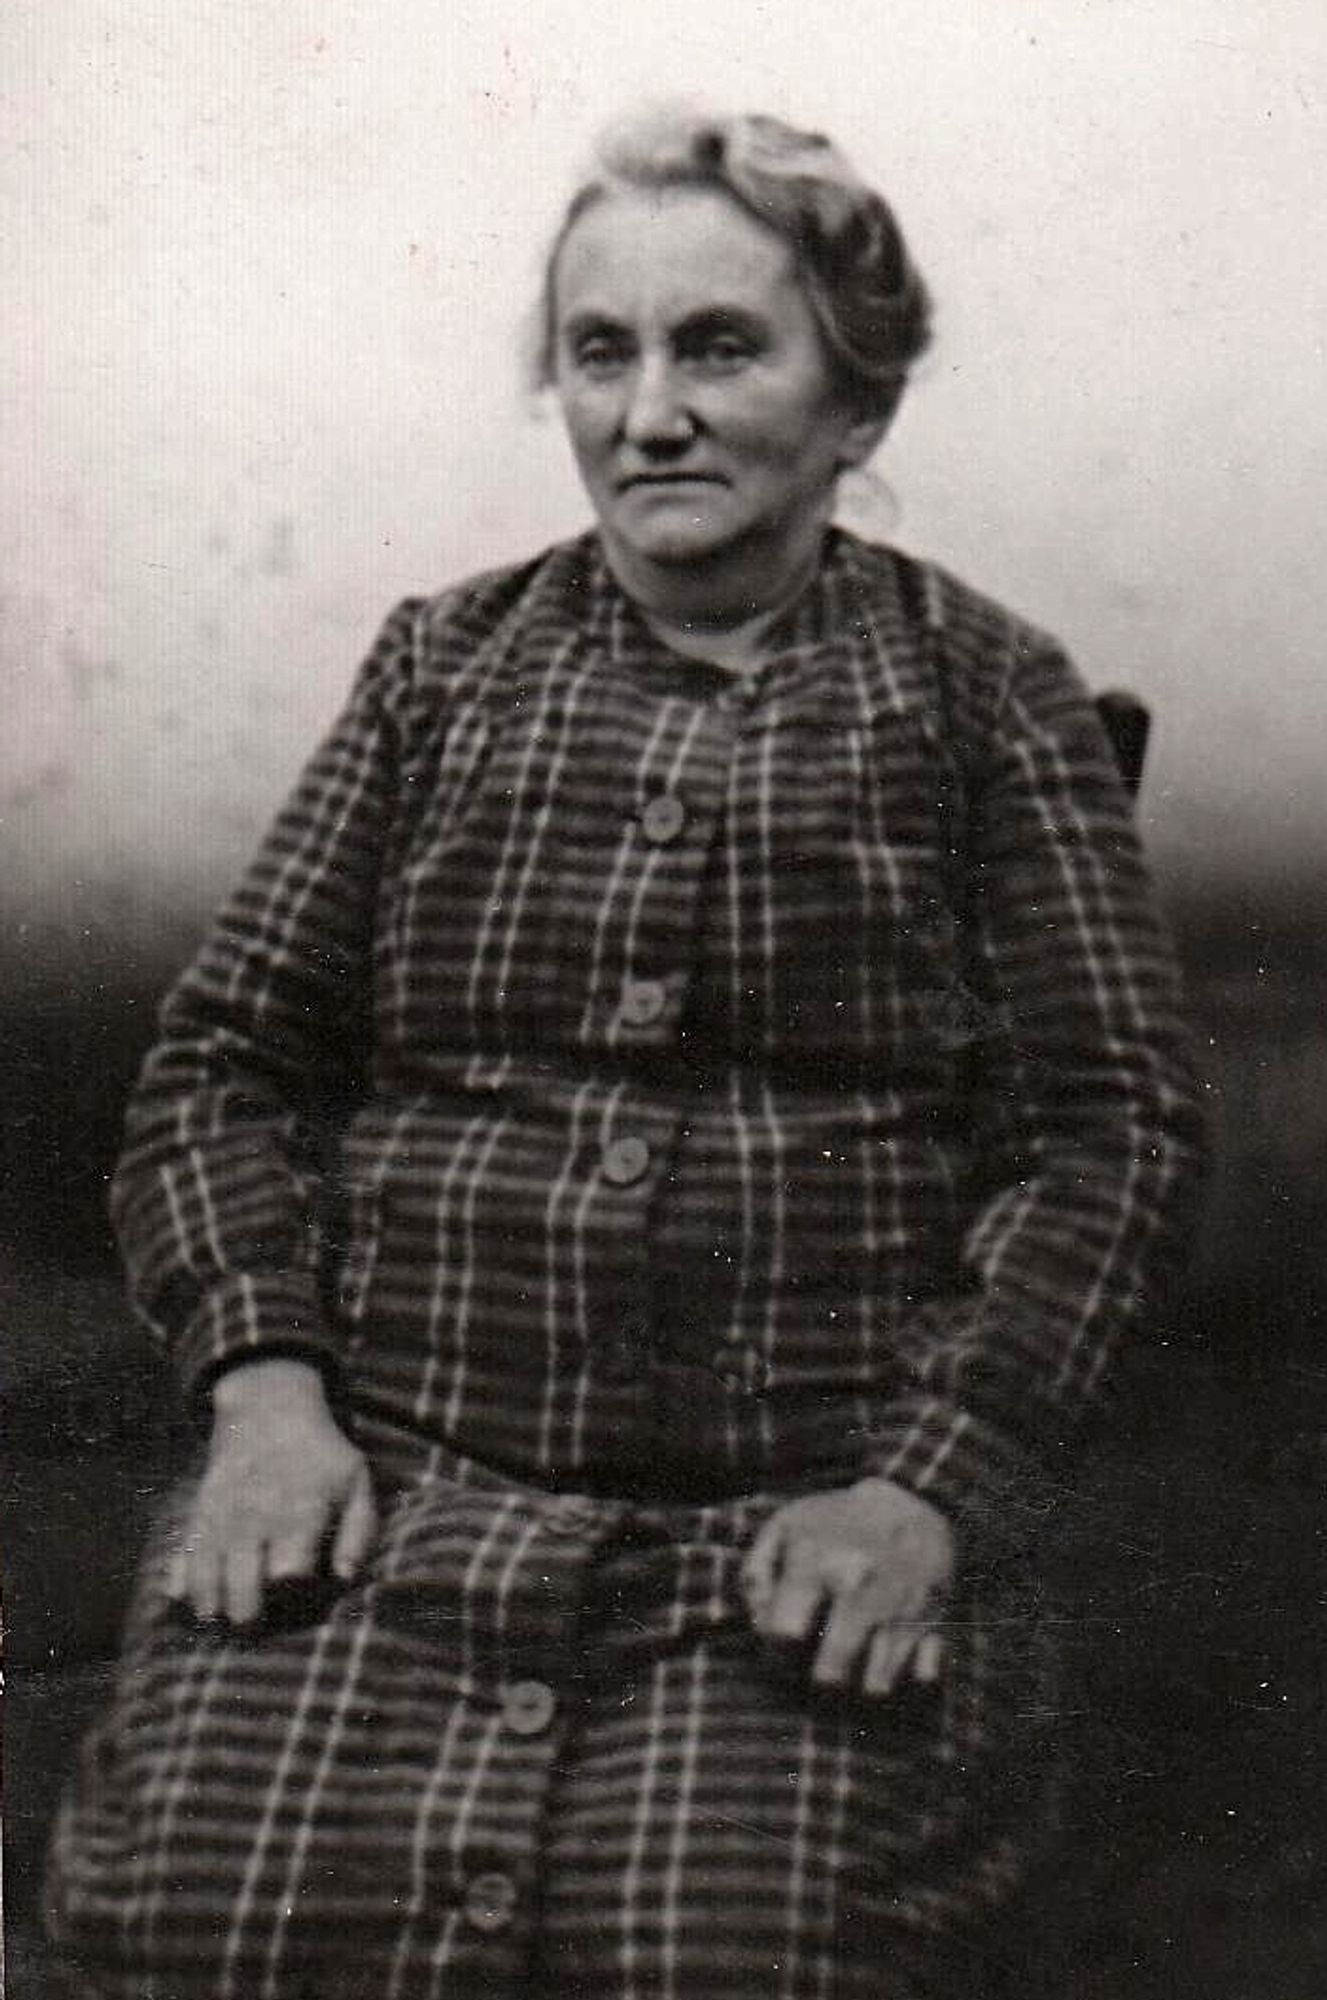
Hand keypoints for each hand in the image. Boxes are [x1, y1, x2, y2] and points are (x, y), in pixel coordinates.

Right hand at [168, 1358, 376, 1625]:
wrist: (268, 1408)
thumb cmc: (321, 1454)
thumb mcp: (355, 1482)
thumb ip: (360, 1531)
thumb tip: (345, 1578)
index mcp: (299, 1514)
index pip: (288, 1575)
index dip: (292, 1598)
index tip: (296, 1603)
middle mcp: (255, 1520)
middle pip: (241, 1587)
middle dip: (246, 1616)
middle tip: (252, 1628)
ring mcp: (221, 1518)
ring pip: (205, 1578)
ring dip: (209, 1607)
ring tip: (218, 1620)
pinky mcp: (198, 1513)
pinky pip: (180, 1556)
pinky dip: (177, 1582)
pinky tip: (181, 1599)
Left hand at [741, 1477, 953, 1694]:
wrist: (910, 1502)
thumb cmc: (835, 1523)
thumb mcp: (784, 1528)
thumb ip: (755, 1575)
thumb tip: (760, 1624)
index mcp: (818, 1561)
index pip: (783, 1636)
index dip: (775, 1649)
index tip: (785, 1642)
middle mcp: (862, 1588)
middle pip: (829, 1677)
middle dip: (818, 1678)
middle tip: (820, 1664)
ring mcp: (902, 1608)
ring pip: (877, 1687)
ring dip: (861, 1683)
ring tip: (855, 1662)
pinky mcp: (937, 1621)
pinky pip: (923, 1678)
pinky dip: (908, 1676)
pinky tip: (894, 1657)